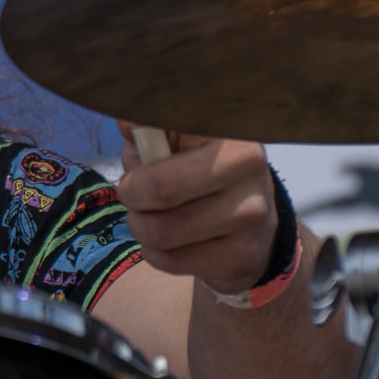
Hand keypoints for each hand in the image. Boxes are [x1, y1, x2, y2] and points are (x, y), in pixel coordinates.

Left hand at [114, 126, 280, 296]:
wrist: (246, 224)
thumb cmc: (192, 172)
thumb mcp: (167, 139)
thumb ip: (144, 125)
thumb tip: (126, 119)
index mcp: (224, 127)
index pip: (173, 122)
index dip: (142, 140)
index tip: (141, 149)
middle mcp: (247, 164)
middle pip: (160, 188)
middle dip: (131, 196)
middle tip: (136, 195)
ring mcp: (252, 212)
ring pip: (160, 231)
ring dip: (141, 228)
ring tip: (153, 219)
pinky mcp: (245, 254)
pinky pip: (170, 260)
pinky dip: (156, 254)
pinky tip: (172, 242)